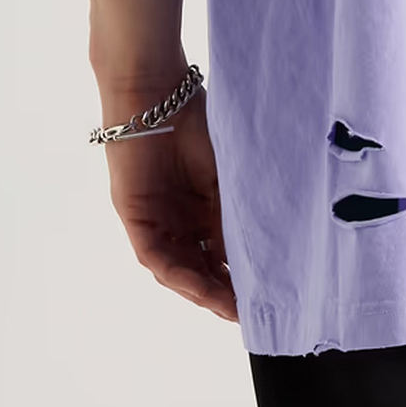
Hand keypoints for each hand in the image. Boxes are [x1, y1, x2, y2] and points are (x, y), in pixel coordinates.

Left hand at [95, 73, 237, 322]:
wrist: (156, 92)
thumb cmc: (195, 121)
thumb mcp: (226, 174)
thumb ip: (235, 211)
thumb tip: (261, 251)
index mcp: (203, 207)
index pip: (223, 253)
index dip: (243, 277)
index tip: (271, 297)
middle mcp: (179, 219)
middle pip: (201, 268)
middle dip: (225, 294)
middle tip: (253, 314)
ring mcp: (156, 220)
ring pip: (179, 269)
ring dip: (203, 291)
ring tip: (230, 309)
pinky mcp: (135, 216)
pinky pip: (154, 256)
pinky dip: (178, 274)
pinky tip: (199, 288)